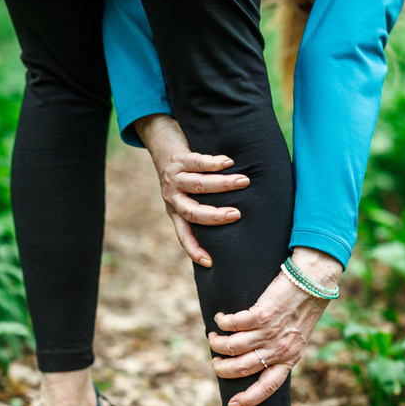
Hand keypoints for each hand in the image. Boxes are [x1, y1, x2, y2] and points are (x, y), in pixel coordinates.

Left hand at [134, 114, 249, 267]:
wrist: (160, 142)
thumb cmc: (182, 174)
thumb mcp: (186, 196)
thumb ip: (200, 208)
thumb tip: (232, 224)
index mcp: (175, 211)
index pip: (183, 236)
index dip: (194, 250)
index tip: (209, 262)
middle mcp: (172, 197)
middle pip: (192, 212)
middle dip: (214, 215)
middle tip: (236, 215)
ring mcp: (174, 178)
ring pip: (198, 185)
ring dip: (223, 184)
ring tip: (244, 181)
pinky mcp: (178, 159)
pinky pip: (197, 162)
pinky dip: (214, 163)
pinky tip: (229, 162)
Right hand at [207, 247, 342, 405]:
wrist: (313, 280)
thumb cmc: (304, 306)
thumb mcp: (297, 337)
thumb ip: (280, 350)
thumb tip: (256, 359)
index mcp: (290, 358)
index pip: (268, 387)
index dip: (249, 399)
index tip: (232, 404)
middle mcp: (279, 349)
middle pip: (242, 369)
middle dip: (222, 369)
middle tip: (216, 363)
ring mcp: (270, 332)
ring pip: (232, 347)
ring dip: (217, 344)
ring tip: (213, 337)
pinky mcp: (261, 314)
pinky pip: (232, 324)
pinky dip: (221, 323)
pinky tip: (220, 318)